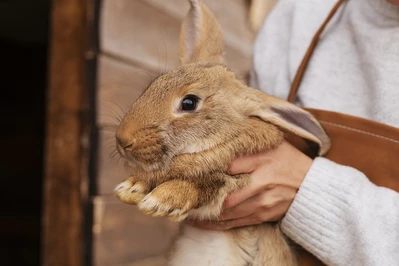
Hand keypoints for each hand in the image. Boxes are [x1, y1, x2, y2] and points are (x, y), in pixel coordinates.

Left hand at [186, 141, 311, 229]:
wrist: (313, 187)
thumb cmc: (291, 162)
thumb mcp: (273, 147)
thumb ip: (249, 148)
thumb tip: (223, 150)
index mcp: (262, 167)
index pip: (230, 168)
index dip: (209, 170)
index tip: (190, 170)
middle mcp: (260, 189)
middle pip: (225, 196)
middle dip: (202, 198)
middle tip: (182, 196)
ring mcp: (261, 206)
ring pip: (227, 213)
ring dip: (206, 215)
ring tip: (185, 212)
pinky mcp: (261, 216)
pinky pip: (235, 223)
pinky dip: (217, 224)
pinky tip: (202, 223)